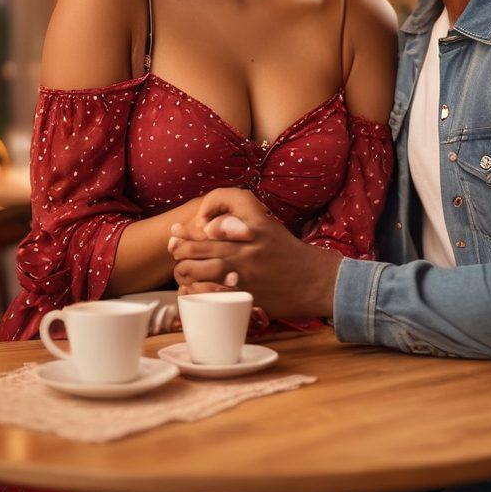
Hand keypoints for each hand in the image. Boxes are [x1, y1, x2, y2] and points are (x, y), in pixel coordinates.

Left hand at [169, 188, 341, 318]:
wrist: (315, 280)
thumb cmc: (290, 254)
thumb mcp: (270, 227)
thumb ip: (244, 223)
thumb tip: (212, 225)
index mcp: (256, 222)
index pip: (225, 199)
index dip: (204, 207)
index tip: (197, 219)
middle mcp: (248, 242)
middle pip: (202, 239)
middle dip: (183, 245)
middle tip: (175, 248)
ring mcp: (244, 268)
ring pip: (201, 266)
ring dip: (185, 269)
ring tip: (181, 269)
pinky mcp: (244, 292)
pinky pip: (211, 291)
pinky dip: (196, 291)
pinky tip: (191, 291)